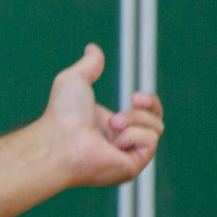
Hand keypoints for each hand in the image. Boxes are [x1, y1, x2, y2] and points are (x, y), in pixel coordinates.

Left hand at [43, 44, 164, 187]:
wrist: (59, 139)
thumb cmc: (62, 114)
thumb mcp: (75, 80)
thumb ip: (88, 65)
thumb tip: (93, 49)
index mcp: (112, 127)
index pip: (147, 115)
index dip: (150, 102)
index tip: (135, 97)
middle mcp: (121, 143)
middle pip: (157, 121)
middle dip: (142, 111)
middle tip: (119, 113)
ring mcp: (127, 157)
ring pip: (156, 129)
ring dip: (134, 120)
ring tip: (112, 126)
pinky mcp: (131, 168)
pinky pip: (151, 144)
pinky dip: (135, 136)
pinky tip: (115, 141)